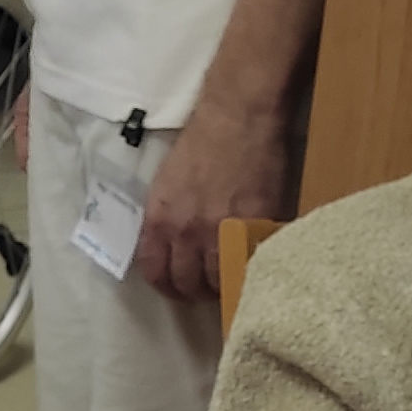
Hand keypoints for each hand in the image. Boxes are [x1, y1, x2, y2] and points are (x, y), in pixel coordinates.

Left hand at [131, 92, 300, 303]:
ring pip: (219, 281)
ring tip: (232, 283)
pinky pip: (250, 264)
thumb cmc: (202, 141)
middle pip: (187, 284)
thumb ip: (167, 219)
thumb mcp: (167, 184)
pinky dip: (250, 271)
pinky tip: (252, 268)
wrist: (238, 117)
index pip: (155, 272)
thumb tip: (174, 247)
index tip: (179, 289)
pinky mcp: (256, 226)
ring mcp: (221, 232)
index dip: (168, 287)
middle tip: (208, 291)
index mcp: (160, 219)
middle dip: (196, 293)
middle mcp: (186, 232)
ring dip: (225, 287)